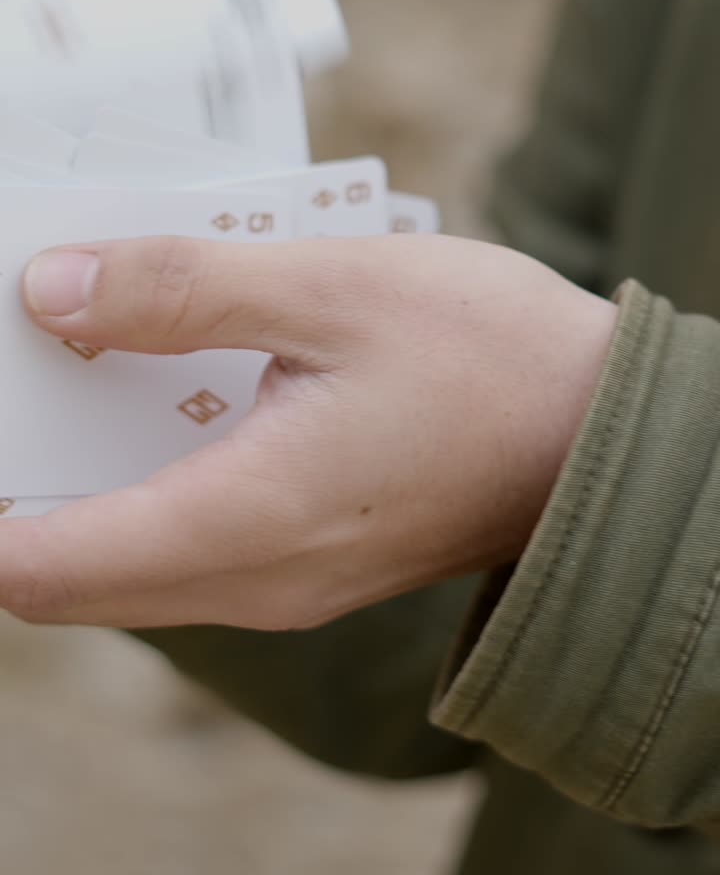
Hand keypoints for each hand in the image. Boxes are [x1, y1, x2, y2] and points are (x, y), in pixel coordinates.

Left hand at [0, 235, 614, 629]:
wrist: (599, 431)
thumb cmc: (489, 358)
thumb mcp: (328, 289)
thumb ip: (178, 290)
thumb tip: (52, 289)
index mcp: (245, 519)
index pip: (40, 565)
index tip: (1, 399)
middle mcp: (250, 582)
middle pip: (68, 567)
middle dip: (28, 468)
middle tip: (42, 347)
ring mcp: (278, 585)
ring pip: (127, 555)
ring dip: (92, 464)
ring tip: (109, 342)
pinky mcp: (302, 565)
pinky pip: (188, 540)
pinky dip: (154, 471)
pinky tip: (186, 378)